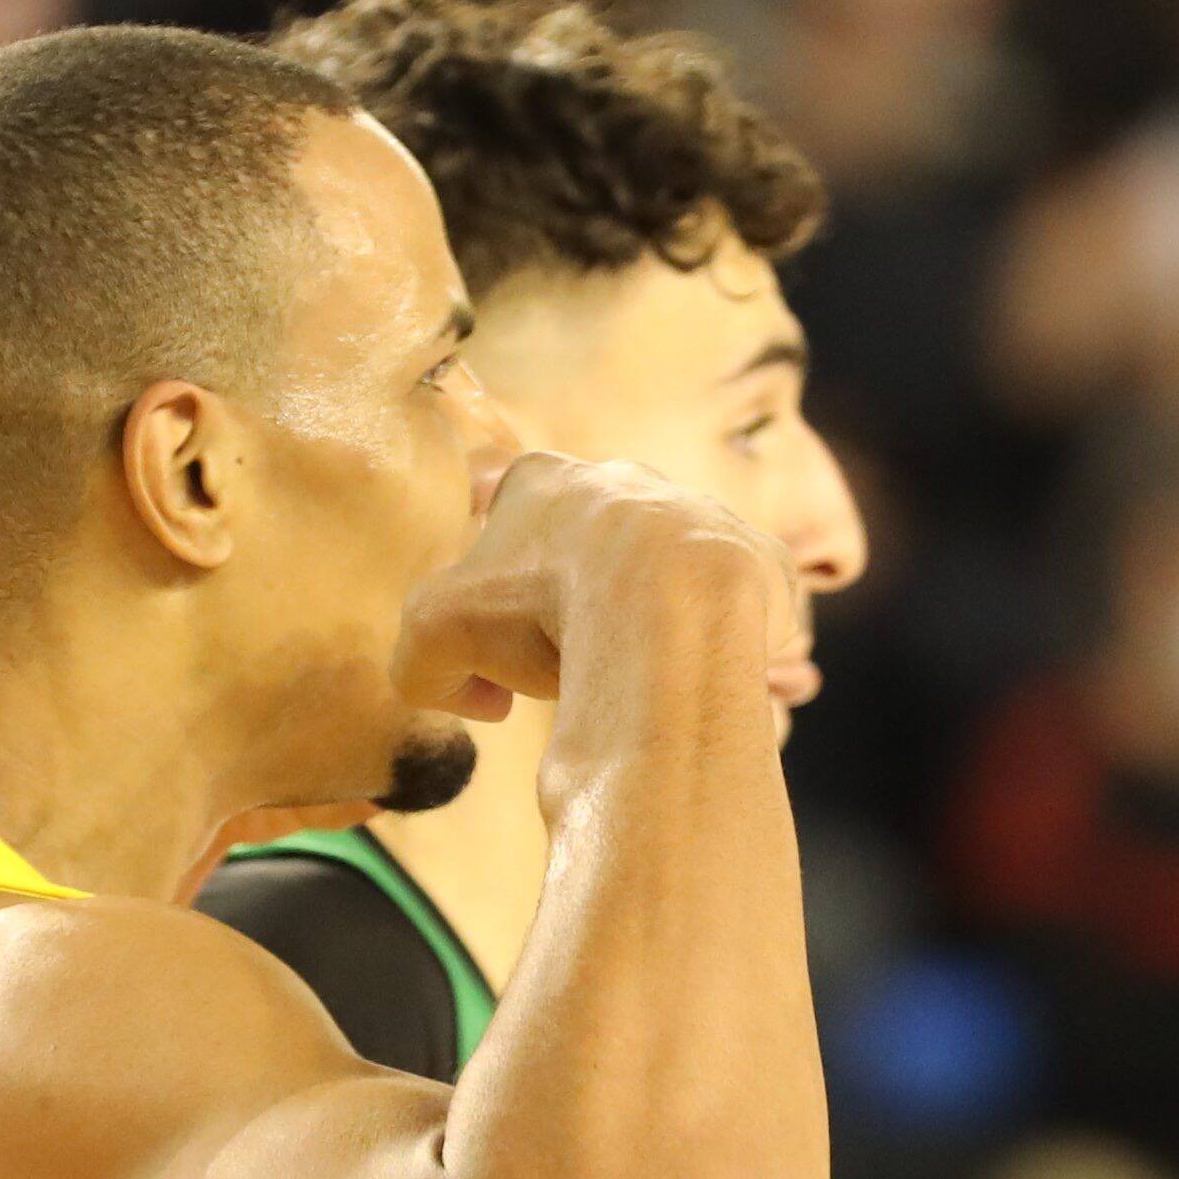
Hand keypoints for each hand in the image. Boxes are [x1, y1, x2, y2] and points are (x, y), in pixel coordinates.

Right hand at [396, 452, 809, 735]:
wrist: (669, 602)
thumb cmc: (545, 606)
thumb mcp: (435, 637)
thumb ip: (424, 667)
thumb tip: (482, 698)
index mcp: (543, 481)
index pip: (503, 516)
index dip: (492, 587)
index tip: (500, 641)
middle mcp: (622, 480)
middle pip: (584, 547)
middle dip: (571, 604)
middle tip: (566, 662)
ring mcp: (694, 510)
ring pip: (658, 575)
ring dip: (642, 623)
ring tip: (634, 675)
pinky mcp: (755, 555)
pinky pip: (725, 605)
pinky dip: (706, 642)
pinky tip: (691, 675)